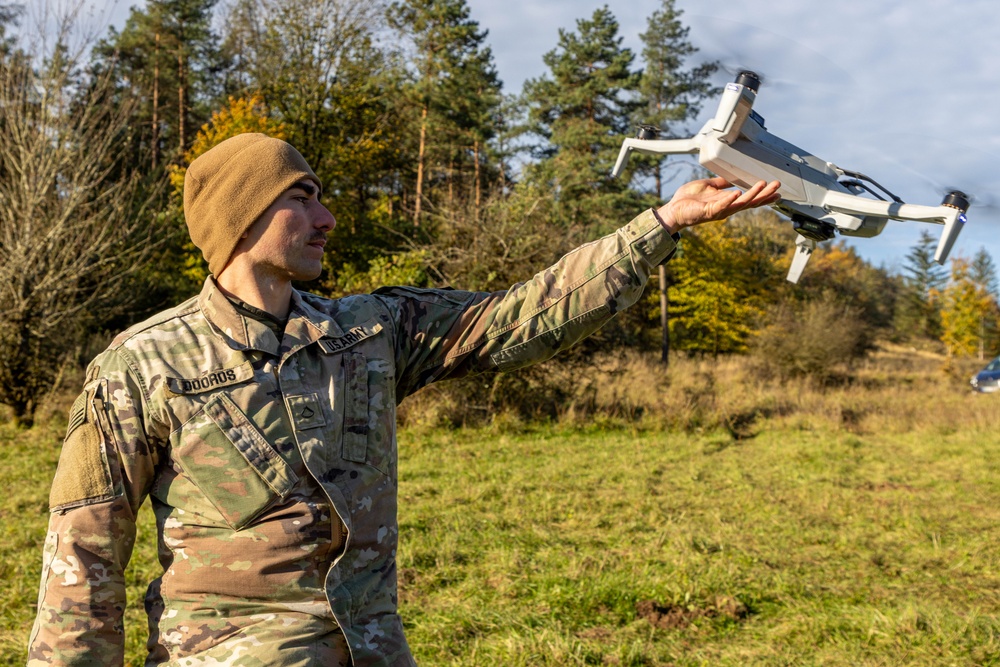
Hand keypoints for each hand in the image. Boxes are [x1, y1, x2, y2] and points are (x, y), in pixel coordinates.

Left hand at [655, 177, 780, 233]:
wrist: (673, 209)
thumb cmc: (688, 200)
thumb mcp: (708, 186)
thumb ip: (721, 183)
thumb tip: (732, 177)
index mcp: (727, 201)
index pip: (749, 198)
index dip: (763, 195)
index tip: (777, 190)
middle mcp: (726, 208)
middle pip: (750, 202)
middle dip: (764, 194)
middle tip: (777, 186)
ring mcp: (718, 210)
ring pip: (740, 204)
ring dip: (752, 194)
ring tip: (763, 185)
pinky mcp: (708, 211)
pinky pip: (722, 206)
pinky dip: (730, 199)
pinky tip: (738, 193)